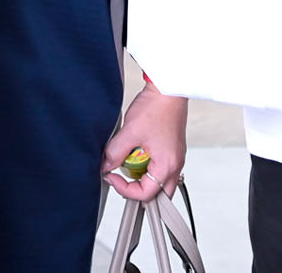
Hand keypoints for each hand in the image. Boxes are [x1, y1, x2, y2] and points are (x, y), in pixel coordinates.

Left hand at [102, 84, 187, 200]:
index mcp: (167, 165)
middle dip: (138, 190)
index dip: (124, 188)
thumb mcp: (130, 132)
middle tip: (123, 179)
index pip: (145, 194)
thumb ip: (115, 152)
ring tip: (129, 162)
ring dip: (143, 177)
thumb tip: (106, 166)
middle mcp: (175, 164)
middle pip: (158, 194)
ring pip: (160, 181)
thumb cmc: (157, 107)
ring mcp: (175, 156)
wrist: (169, 88)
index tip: (111, 175)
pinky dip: (148, 166)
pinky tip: (137, 152)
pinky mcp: (173, 148)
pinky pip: (161, 166)